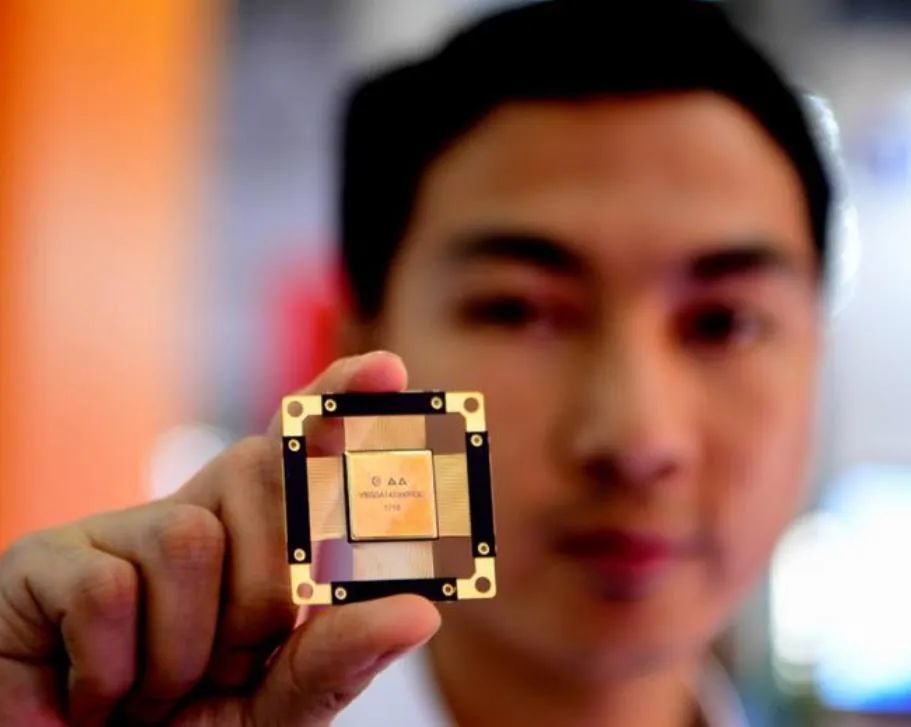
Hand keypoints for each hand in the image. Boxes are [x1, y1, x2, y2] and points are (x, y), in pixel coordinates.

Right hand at [0, 351, 440, 725]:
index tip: (389, 371)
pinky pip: (109, 591)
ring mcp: (116, 529)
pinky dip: (109, 674)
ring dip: (184, 651)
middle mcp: (195, 513)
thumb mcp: (275, 704)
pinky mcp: (41, 559)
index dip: (340, 403)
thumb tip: (421, 610)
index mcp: (257, 537)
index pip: (304, 449)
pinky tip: (90, 696)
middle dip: (265, 600)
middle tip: (225, 670)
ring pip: (191, 539)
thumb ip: (339, 659)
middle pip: (267, 481)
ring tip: (153, 692)